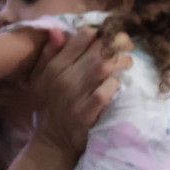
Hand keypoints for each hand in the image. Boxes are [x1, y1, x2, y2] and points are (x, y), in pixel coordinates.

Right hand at [26, 27, 131, 158]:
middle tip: (127, 44)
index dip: (98, 33)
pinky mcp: (84, 114)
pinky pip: (103, 94)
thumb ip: (48, 53)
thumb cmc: (49, 104)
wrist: (52, 139)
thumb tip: (57, 30)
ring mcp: (74, 96)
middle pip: (95, 52)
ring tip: (128, 61)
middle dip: (116, 44)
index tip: (109, 34)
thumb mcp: (41, 77)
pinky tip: (117, 84)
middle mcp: (63, 78)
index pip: (78, 40)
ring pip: (101, 69)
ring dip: (119, 62)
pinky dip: (112, 86)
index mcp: (53, 66)